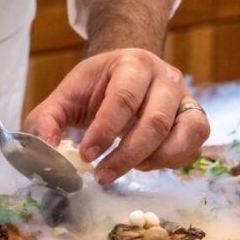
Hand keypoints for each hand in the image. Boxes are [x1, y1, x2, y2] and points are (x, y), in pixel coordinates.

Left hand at [24, 48, 209, 184]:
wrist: (128, 73)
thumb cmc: (97, 87)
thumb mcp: (66, 96)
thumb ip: (47, 120)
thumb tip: (44, 149)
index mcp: (133, 63)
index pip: (123, 99)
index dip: (104, 131)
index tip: (86, 156)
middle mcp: (166, 78)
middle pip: (155, 122)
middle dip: (127, 155)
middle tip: (102, 175)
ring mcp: (186, 98)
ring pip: (186, 134)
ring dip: (156, 160)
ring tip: (130, 168)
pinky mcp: (195, 119)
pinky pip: (194, 146)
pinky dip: (172, 162)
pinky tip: (146, 163)